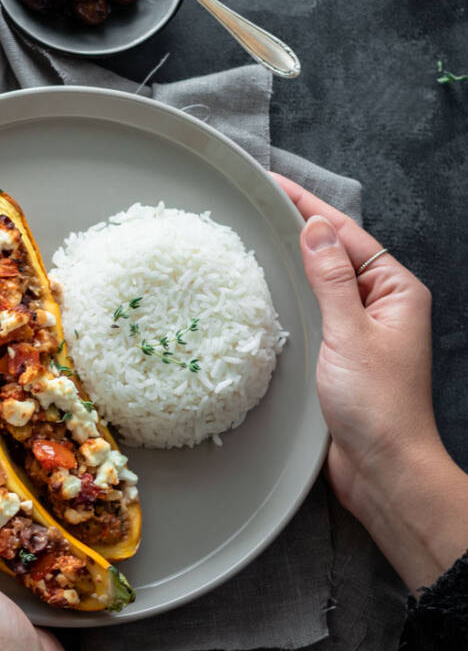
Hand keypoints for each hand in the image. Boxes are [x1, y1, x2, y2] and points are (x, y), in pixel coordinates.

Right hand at [274, 174, 467, 589]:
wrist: (382, 467)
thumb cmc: (376, 404)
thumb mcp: (349, 332)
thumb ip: (331, 278)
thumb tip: (315, 228)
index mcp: (396, 291)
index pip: (347, 234)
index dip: (309, 206)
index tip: (274, 183)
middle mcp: (382, 304)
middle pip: (335, 252)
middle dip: (299, 226)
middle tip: (256, 202)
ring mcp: (361, 329)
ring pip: (322, 281)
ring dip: (293, 260)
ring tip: (255, 236)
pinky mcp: (341, 354)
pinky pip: (315, 310)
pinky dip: (292, 294)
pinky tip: (267, 289)